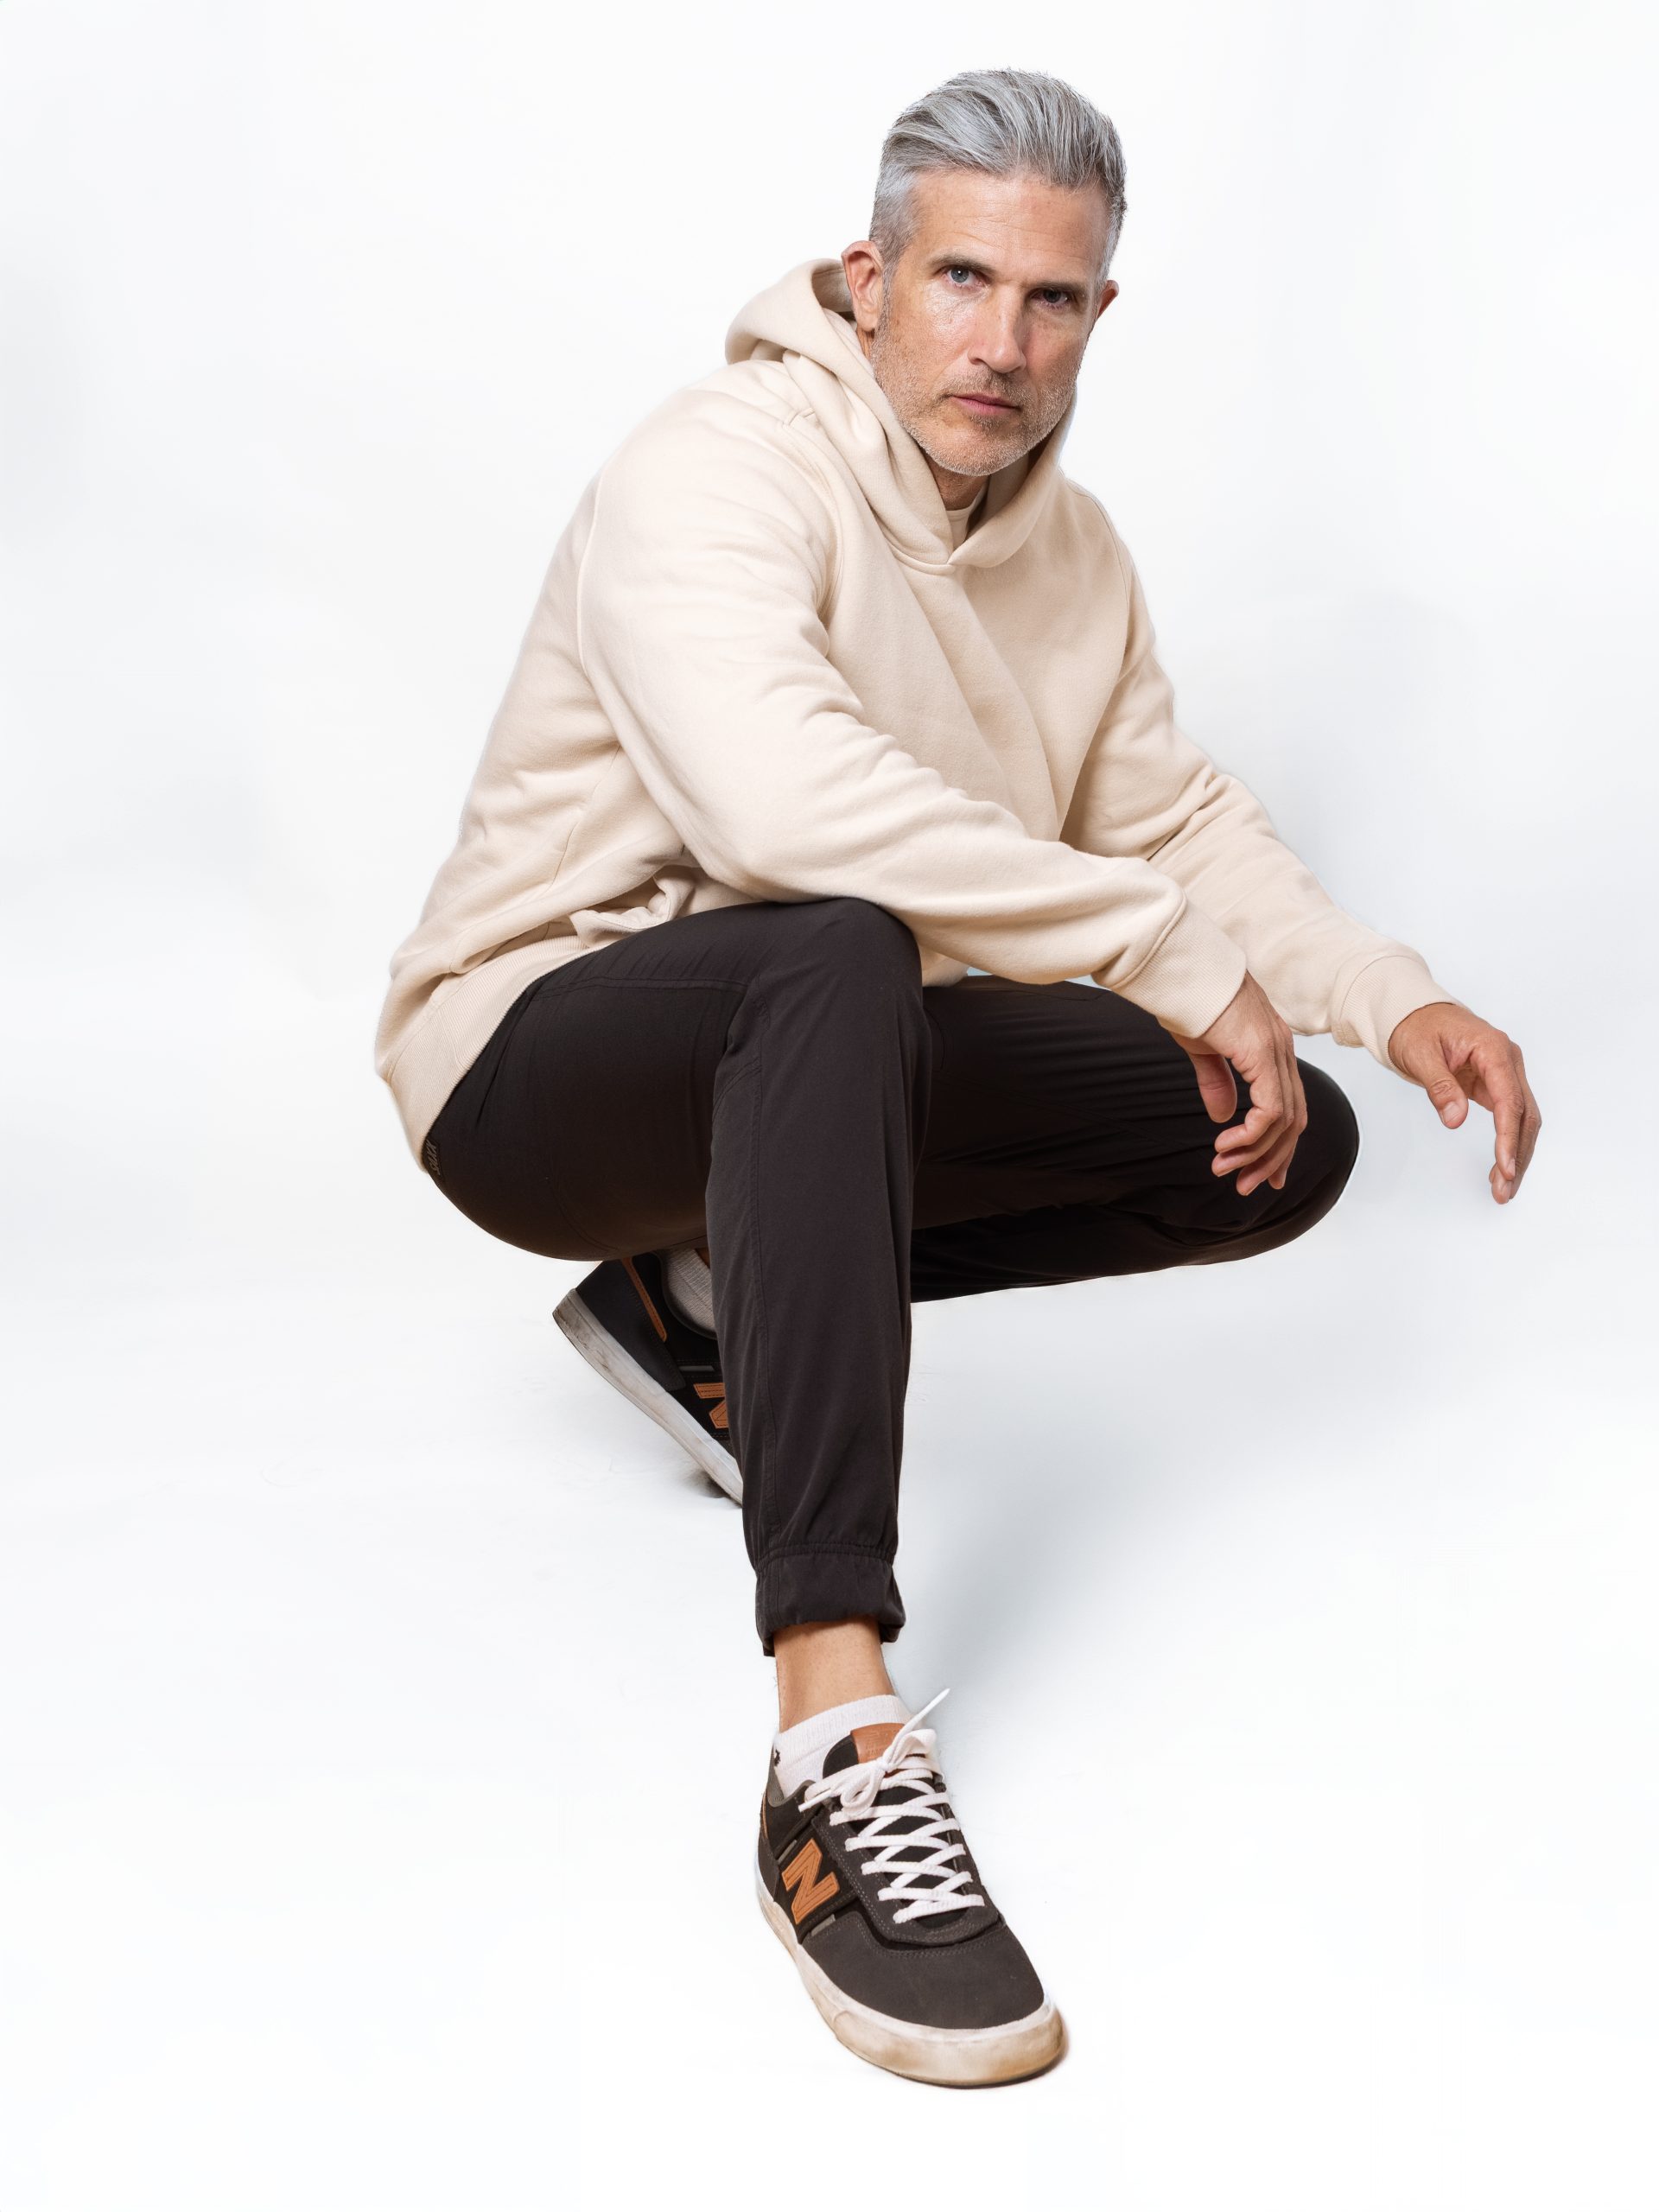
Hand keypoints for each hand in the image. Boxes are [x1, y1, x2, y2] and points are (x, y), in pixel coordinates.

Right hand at [1166, 971, 1306, 1196]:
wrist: (1177, 969)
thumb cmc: (1186, 1000)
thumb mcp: (1202, 1048)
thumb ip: (1217, 1081)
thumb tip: (1223, 1116)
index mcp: (1271, 1048)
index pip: (1287, 1106)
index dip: (1277, 1145)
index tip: (1260, 1174)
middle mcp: (1281, 1051)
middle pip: (1293, 1119)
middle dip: (1270, 1159)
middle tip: (1245, 1185)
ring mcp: (1274, 1051)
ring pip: (1283, 1120)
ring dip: (1255, 1152)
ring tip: (1224, 1168)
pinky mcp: (1260, 1054)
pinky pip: (1270, 1109)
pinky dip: (1252, 1134)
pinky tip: (1226, 1143)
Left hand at [1386, 1001, 1540, 1203]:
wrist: (1416, 1012)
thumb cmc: (1417, 1027)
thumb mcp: (1420, 1054)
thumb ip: (1439, 1087)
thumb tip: (1455, 1120)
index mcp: (1493, 1049)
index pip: (1509, 1099)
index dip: (1508, 1136)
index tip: (1505, 1166)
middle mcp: (1507, 1060)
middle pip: (1525, 1114)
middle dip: (1517, 1154)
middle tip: (1504, 1190)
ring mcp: (1505, 1073)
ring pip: (1523, 1119)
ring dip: (1517, 1154)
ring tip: (1502, 1190)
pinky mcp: (1497, 1084)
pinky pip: (1510, 1117)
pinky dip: (1508, 1143)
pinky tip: (1501, 1168)